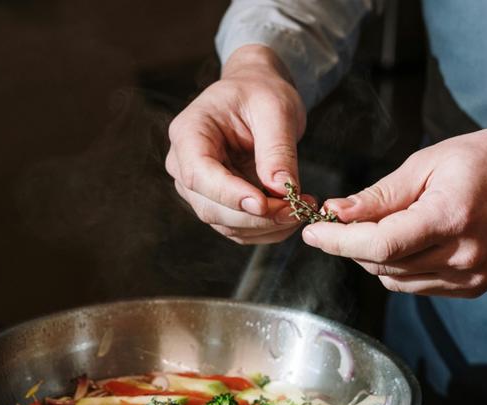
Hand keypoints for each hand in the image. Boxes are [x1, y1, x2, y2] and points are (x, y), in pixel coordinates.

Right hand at [166, 45, 313, 243]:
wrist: (257, 93)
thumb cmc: (260, 92)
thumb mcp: (275, 109)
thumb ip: (277, 148)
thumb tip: (282, 188)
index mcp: (189, 133)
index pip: (199, 174)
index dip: (230, 195)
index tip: (264, 204)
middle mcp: (185, 164)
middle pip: (211, 207)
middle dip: (256, 216)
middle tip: (297, 209)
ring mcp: (200, 187)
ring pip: (226, 224)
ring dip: (266, 227)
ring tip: (302, 209)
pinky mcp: (219, 202)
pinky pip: (240, 227)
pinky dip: (268, 229)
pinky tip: (293, 214)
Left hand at [302, 114, 486, 296]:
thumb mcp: (429, 162)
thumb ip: (381, 195)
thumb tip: (337, 213)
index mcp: (451, 217)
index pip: (380, 244)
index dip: (338, 241)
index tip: (312, 232)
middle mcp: (463, 255)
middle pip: (384, 265)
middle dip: (352, 245)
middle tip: (338, 221)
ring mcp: (472, 276)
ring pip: (397, 280)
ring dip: (374, 258)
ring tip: (375, 226)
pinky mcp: (475, 286)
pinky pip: (418, 285)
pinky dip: (400, 267)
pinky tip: (404, 240)